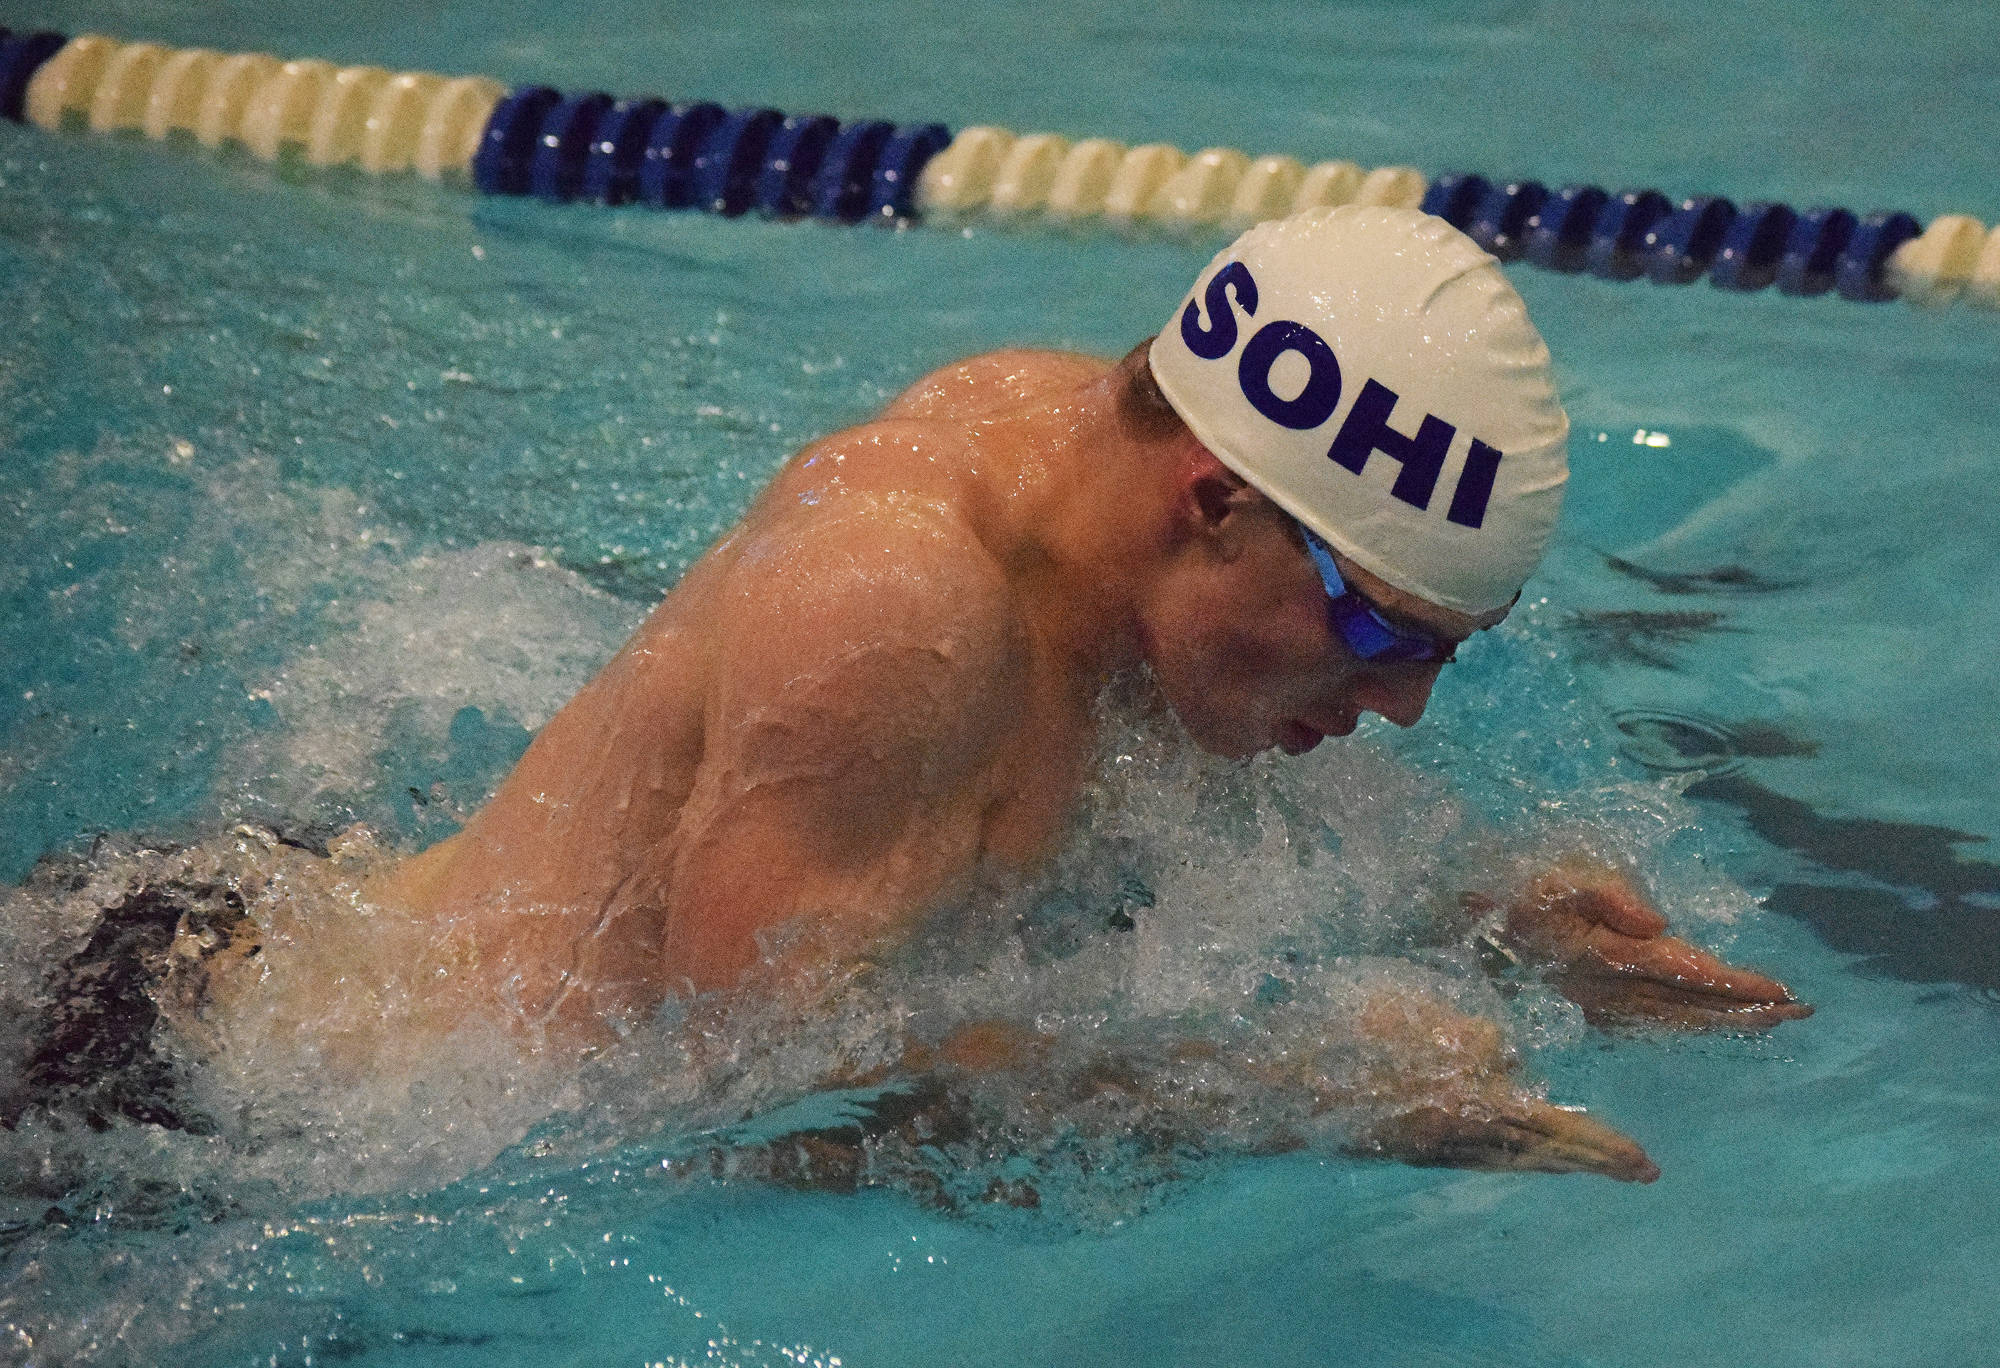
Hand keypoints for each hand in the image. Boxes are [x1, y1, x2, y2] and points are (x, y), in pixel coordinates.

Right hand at [1338, 992, 1658, 1181]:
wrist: (1282, 1076)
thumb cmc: (1357, 1034)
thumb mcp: (1432, 1016)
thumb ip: (1482, 1039)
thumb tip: (1509, 1058)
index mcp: (1471, 1108)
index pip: (1554, 1132)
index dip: (1601, 1147)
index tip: (1646, 1166)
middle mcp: (1457, 1140)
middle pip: (1533, 1156)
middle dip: (1585, 1159)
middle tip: (1635, 1170)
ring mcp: (1425, 1147)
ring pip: (1502, 1157)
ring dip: (1546, 1158)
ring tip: (1577, 1160)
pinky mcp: (1399, 1141)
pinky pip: (1470, 1151)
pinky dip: (1504, 1150)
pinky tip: (1501, 1139)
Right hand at [1498, 862, 1811, 1030]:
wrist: (1467, 929)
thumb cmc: (1517, 890)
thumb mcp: (1558, 877)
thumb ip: (1608, 894)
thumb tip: (1658, 922)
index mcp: (1609, 955)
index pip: (1685, 971)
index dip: (1733, 982)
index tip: (1781, 989)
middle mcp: (1609, 989)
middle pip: (1689, 1005)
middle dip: (1745, 1009)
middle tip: (1800, 1011)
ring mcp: (1599, 1004)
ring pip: (1674, 1019)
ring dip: (1723, 1020)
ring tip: (1770, 1020)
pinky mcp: (1589, 1008)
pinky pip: (1650, 1024)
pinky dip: (1687, 1026)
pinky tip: (1705, 1024)